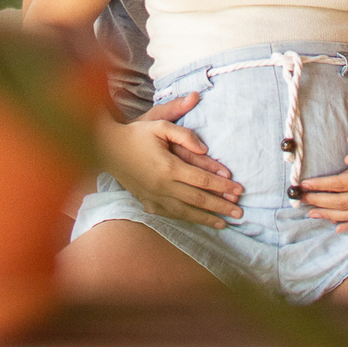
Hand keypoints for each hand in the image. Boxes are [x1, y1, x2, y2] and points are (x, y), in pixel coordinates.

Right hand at [101, 92, 243, 227]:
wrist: (107, 149)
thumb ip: (184, 133)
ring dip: (207, 218)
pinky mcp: (148, 203)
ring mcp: (154, 197)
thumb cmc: (136, 133)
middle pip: (198, 199)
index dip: (223, 186)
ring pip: (186, 212)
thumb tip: (205, 147)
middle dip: (221, 206)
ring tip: (225, 223)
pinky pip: (172, 214)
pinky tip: (200, 220)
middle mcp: (162, 186)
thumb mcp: (159, 123)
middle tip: (240, 212)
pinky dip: (188, 218)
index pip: (202, 180)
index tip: (239, 189)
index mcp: (168, 166)